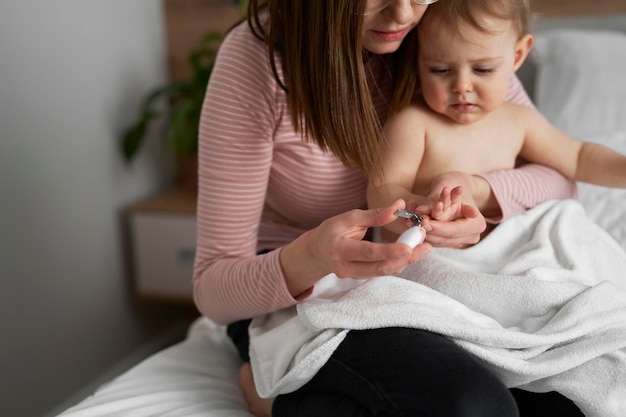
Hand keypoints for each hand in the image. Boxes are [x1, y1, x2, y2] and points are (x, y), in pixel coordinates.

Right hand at [280, 200, 431, 296]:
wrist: (316, 253)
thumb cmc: (332, 231)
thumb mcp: (349, 218)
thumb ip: (374, 215)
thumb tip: (399, 206)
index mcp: (340, 249)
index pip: (367, 252)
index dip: (389, 251)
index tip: (409, 247)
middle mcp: (346, 268)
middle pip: (380, 267)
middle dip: (406, 259)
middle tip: (426, 246)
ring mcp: (354, 276)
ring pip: (385, 271)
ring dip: (407, 260)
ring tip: (424, 247)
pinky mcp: (362, 278)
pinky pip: (383, 271)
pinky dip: (399, 262)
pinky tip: (412, 252)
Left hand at [414, 172, 485, 247]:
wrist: (457, 185)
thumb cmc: (454, 182)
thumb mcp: (446, 185)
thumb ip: (434, 200)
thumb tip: (421, 211)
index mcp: (477, 224)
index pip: (455, 230)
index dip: (439, 228)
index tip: (424, 223)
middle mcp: (470, 236)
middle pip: (445, 239)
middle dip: (428, 231)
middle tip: (412, 223)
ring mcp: (459, 240)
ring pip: (437, 242)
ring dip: (421, 232)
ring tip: (409, 221)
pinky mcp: (448, 240)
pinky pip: (433, 240)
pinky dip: (421, 232)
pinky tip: (410, 223)